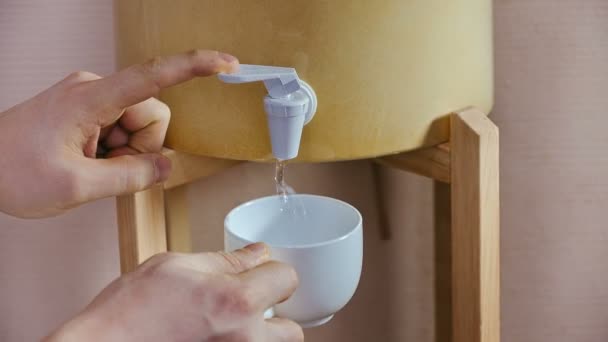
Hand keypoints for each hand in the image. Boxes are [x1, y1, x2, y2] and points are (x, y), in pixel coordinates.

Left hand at [0, 50, 238, 217]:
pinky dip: (115, 151)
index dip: (195, 67)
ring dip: (126, 153)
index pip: (154, 77)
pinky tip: (88, 161)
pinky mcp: (87, 110)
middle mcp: (95, 90)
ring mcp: (90, 99)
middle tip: (107, 170)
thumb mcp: (77, 187)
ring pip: (139, 126)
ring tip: (91, 167)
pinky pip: (122, 129)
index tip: (226, 63)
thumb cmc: (10, 171)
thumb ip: (130, 177)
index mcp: (92, 99)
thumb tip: (166, 167)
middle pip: (152, 116)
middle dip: (141, 148)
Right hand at [45, 243, 302, 341]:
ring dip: (262, 337)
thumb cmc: (127, 314)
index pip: (287, 279)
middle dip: (275, 316)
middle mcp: (244, 339)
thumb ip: (225, 260)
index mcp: (236, 301)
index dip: (274, 272)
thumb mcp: (174, 266)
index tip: (263, 273)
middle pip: (293, 330)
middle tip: (249, 308)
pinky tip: (215, 338)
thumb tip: (258, 254)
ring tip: (230, 327)